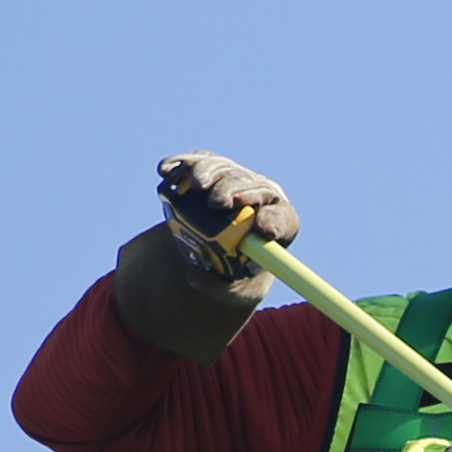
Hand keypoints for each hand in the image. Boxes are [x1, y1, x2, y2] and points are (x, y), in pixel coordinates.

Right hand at [154, 152, 297, 292]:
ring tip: (196, 185)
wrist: (212, 248)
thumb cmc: (231, 271)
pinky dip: (182, 164)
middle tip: (217, 203)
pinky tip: (168, 171)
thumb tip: (197, 275)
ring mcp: (235, 178)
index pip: (283, 219)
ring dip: (210, 172)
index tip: (262, 230)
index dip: (275, 221)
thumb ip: (218, 288)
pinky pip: (197, 161)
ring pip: (225, 168)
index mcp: (278, 226)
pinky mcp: (210, 168)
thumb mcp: (230, 291)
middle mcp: (260, 195)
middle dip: (235, 190)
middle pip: (253, 185)